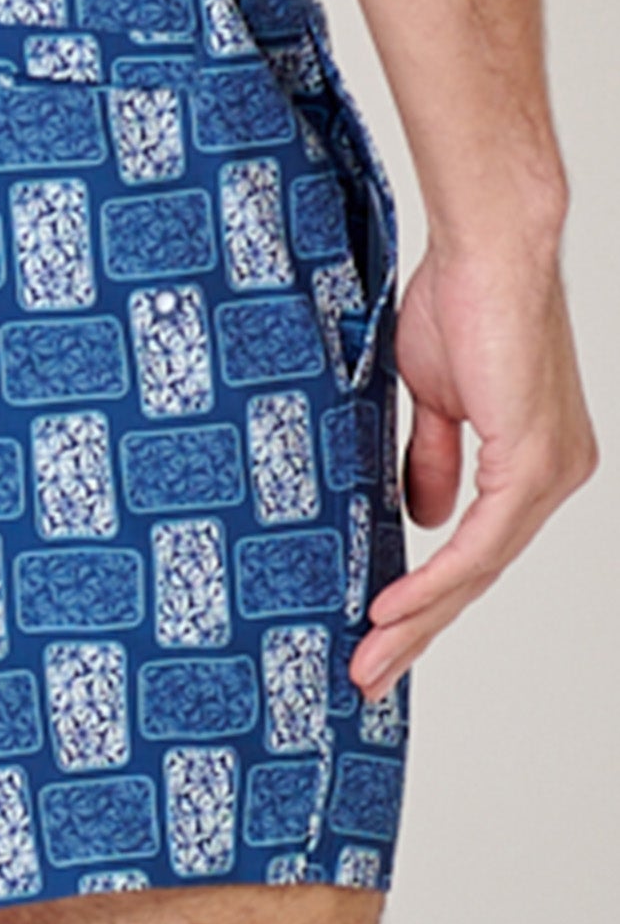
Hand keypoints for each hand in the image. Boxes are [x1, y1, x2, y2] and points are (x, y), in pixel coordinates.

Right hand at [351, 232, 597, 701]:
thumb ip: (430, 460)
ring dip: (418, 619)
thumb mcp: (433, 398)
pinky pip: (481, 543)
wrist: (488, 250)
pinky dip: (435, 580)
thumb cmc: (461, 302)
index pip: (476, 550)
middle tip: (369, 672)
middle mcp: (554, 476)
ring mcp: (550, 473)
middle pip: (478, 576)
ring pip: (478, 571)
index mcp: (532, 462)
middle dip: (418, 630)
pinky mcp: (534, 462)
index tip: (378, 628)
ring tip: (370, 657)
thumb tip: (421, 517)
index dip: (427, 596)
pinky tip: (396, 608)